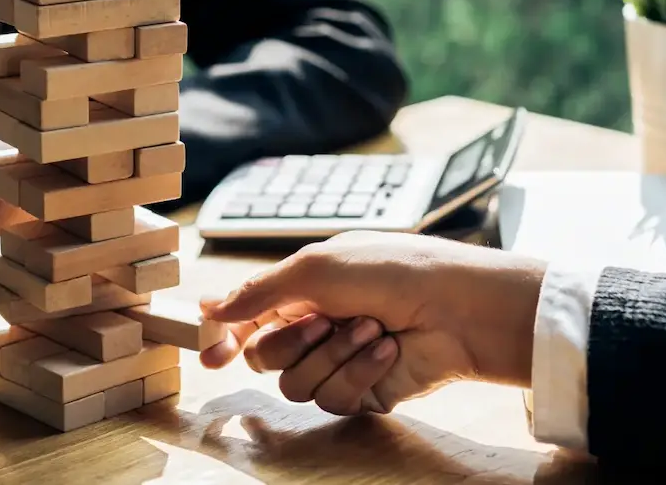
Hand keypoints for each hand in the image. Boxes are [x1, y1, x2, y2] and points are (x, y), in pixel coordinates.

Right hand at [199, 231, 547, 414]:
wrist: (455, 307)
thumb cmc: (392, 270)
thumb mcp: (313, 267)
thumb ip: (256, 292)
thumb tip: (212, 309)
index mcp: (299, 290)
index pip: (247, 317)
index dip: (224, 337)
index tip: (210, 354)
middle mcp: (313, 327)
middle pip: (261, 357)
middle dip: (288, 342)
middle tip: (322, 321)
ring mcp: (336, 361)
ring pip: (293, 384)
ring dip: (331, 355)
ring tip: (370, 328)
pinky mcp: (361, 392)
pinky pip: (332, 398)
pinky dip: (358, 372)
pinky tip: (386, 349)